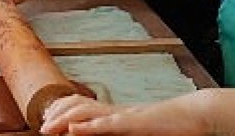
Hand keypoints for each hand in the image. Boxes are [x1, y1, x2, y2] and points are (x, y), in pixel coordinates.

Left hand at [41, 92, 212, 134]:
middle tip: (41, 127)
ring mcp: (123, 115)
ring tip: (48, 128)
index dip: (60, 109)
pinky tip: (74, 130)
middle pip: (77, 105)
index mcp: (114, 113)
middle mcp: (115, 111)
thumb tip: (95, 130)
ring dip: (64, 119)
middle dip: (56, 114)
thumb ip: (115, 128)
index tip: (46, 119)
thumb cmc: (167, 126)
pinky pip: (107, 124)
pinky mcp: (134, 124)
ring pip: (86, 111)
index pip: (80, 104)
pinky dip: (89, 126)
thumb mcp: (135, 127)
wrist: (193, 117)